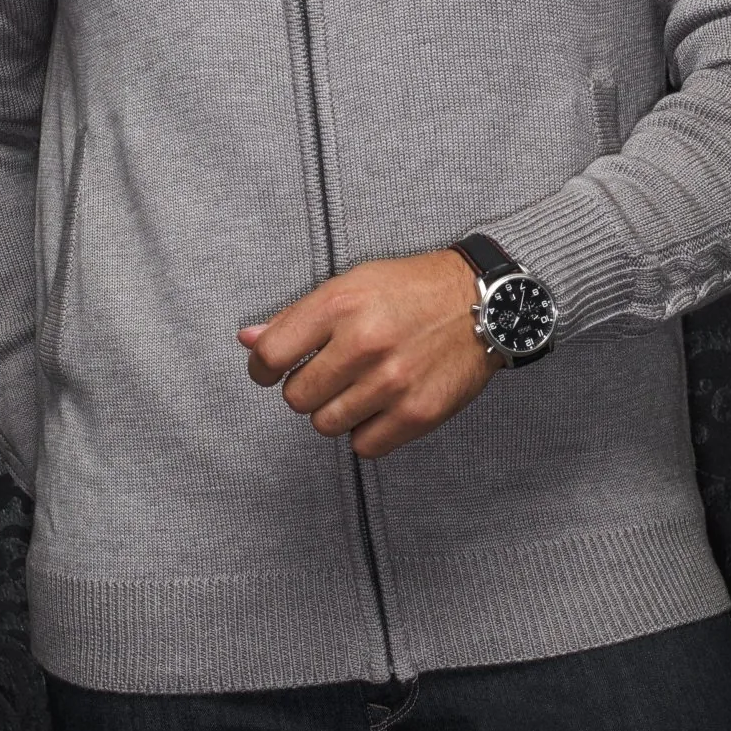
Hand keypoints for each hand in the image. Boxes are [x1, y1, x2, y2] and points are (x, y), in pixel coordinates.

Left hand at [237, 248, 501, 458]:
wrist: (483, 302)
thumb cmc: (411, 289)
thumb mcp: (351, 284)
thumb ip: (296, 316)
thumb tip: (248, 340)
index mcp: (341, 304)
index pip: (270, 356)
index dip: (263, 369)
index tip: (272, 370)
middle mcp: (364, 343)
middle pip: (296, 398)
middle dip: (306, 389)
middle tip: (330, 373)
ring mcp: (392, 382)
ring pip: (326, 426)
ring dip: (336, 411)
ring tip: (360, 386)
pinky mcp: (418, 413)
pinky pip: (364, 446)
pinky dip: (367, 431)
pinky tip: (382, 404)